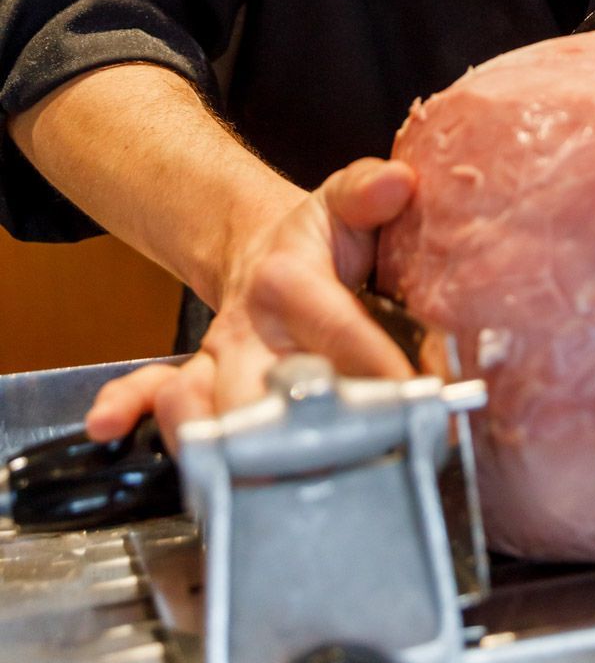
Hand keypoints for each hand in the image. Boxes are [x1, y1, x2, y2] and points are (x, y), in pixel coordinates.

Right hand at [84, 157, 416, 451]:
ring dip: (220, 443)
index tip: (416, 395)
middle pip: (256, 384)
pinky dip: (129, 410)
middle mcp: (248, 322)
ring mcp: (219, 356)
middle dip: (288, 433)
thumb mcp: (345, 203)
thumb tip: (395, 183)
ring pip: (201, 402)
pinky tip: (111, 426)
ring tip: (251, 480)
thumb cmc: (315, 237)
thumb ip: (370, 191)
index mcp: (291, 278)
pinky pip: (150, 393)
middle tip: (331, 462)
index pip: (335, 326)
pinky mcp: (197, 380)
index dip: (376, 364)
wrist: (261, 247)